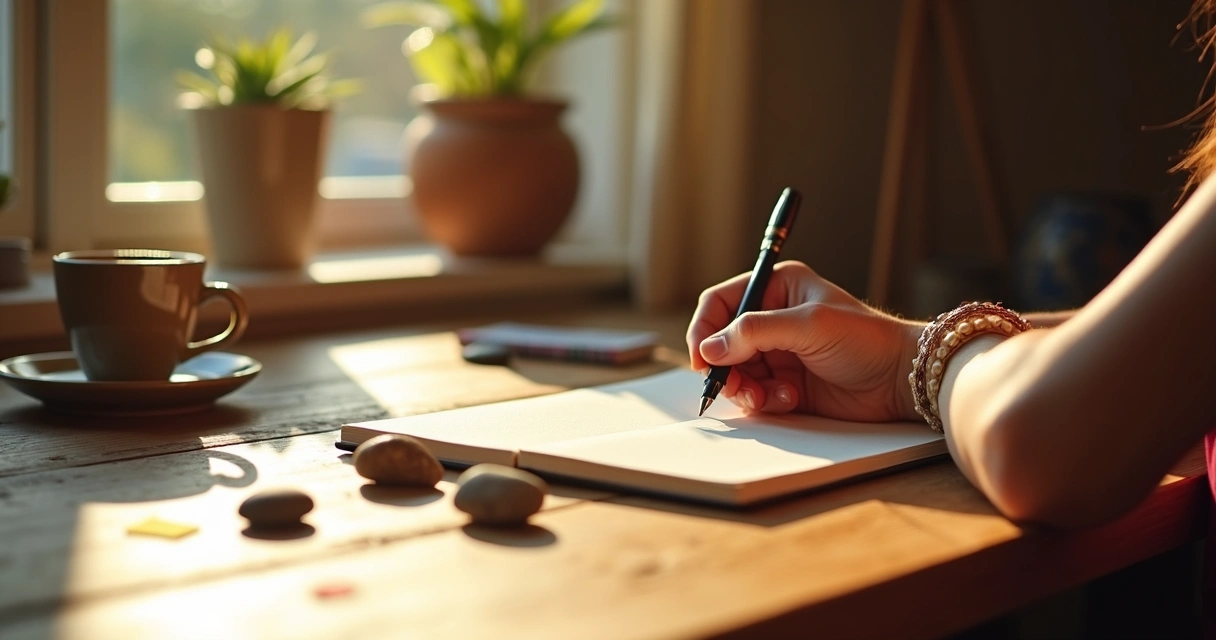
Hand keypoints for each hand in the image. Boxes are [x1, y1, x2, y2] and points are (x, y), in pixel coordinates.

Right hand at [686, 261, 922, 421]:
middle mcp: (772, 319)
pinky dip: (765, 401)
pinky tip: (791, 398)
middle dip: (726, 367)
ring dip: (746, 388)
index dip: (704, 329)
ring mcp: (777, 353)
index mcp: (776, 288)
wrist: (900, 380)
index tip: (702, 358)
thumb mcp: (807, 326)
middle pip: (721, 343)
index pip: (721, 303)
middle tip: (738, 385)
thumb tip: (709, 349)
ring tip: (772, 395)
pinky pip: (754, 394)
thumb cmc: (865, 340)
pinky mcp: (784, 383)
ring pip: (734, 373)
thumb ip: (754, 333)